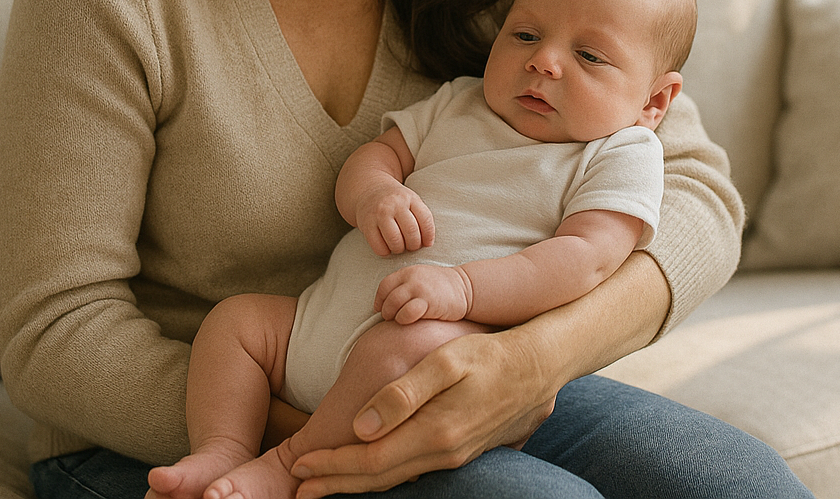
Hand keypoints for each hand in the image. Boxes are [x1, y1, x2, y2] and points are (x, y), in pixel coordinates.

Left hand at [288, 329, 556, 497]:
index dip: (332, 466)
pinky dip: (384, 475)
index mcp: (434, 432)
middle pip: (378, 478)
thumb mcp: (446, 363)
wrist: (541, 367)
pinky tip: (372, 471)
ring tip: (325, 483)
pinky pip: (413, 471)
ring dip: (357, 483)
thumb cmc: (490, 354)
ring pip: (396, 479)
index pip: (369, 460)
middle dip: (335, 484)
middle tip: (298, 488)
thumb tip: (362, 427)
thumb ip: (402, 394)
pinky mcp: (462, 452)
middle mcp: (443, 454)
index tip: (299, 466)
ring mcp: (454, 457)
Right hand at [354, 184, 434, 255]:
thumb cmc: (396, 201)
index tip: (427, 243)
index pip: (425, 219)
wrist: (369, 188)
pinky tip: (386, 246)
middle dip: (414, 245)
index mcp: (409, 198)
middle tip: (412, 246)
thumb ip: (421, 217)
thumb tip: (427, 244)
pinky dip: (385, 252)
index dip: (429, 236)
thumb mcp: (411, 201)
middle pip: (411, 232)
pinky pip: (379, 247)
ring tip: (399, 247)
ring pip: (395, 241)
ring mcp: (379, 214)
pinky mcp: (366, 224)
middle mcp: (394, 204)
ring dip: (400, 249)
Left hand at [375, 264, 471, 322]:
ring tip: (400, 320)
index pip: (385, 285)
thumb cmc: (442, 288)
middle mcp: (412, 278)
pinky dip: (404, 319)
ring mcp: (420, 289)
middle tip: (391, 318)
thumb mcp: (421, 278)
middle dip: (386, 310)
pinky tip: (411, 321)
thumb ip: (405, 285)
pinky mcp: (429, 302)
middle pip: (388, 297)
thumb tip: (386, 301)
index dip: (380, 299)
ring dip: (393, 316)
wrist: (466, 288)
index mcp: (408, 271)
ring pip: (394, 304)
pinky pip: (407, 313)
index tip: (381, 309)